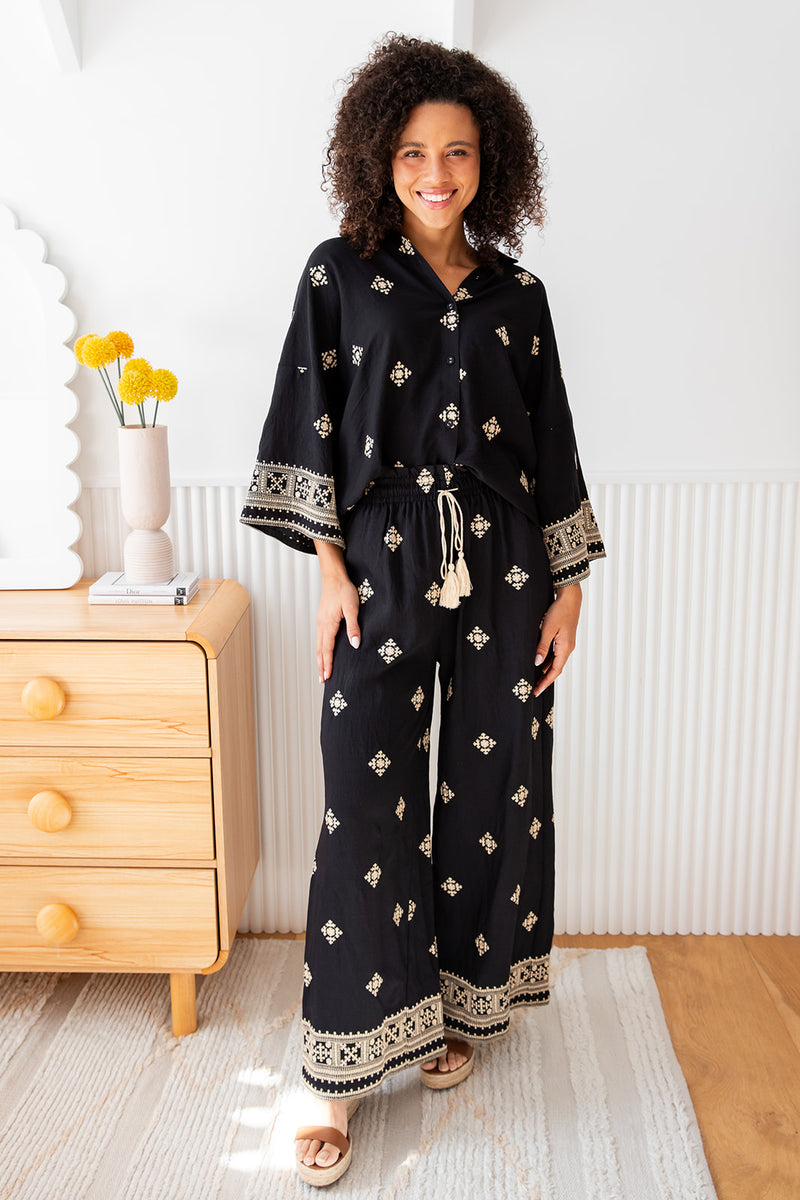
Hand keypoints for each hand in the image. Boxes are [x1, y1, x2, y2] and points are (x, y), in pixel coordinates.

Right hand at [313, 541, 360, 682]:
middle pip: (320, 650)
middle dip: (321, 666)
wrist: (333, 576)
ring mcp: (320, 622)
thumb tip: (354, 645)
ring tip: (321, 671)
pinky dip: (320, 650)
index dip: (328, 664)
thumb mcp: (352, 608)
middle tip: (322, 680)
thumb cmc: (344, 590)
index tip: (328, 677)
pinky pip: (320, 639)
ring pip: (318, 645)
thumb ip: (353, 627)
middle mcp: (322, 625)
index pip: (327, 649)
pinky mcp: (322, 619)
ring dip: (320, 659)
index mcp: (328, 624)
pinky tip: (323, 653)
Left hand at [532, 582, 581, 696]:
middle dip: (545, 679)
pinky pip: (556, 653)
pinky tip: (541, 662)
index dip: (545, 682)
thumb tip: (537, 663)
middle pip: (556, 668)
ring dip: (547, 670)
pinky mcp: (564, 638)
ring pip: (556, 661)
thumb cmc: (560, 610)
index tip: (536, 691)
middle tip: (534, 688)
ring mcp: (567, 643)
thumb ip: (542, 647)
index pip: (555, 671)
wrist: (570, 597)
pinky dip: (549, 660)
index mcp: (565, 648)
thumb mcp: (548, 629)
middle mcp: (568, 648)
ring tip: (535, 678)